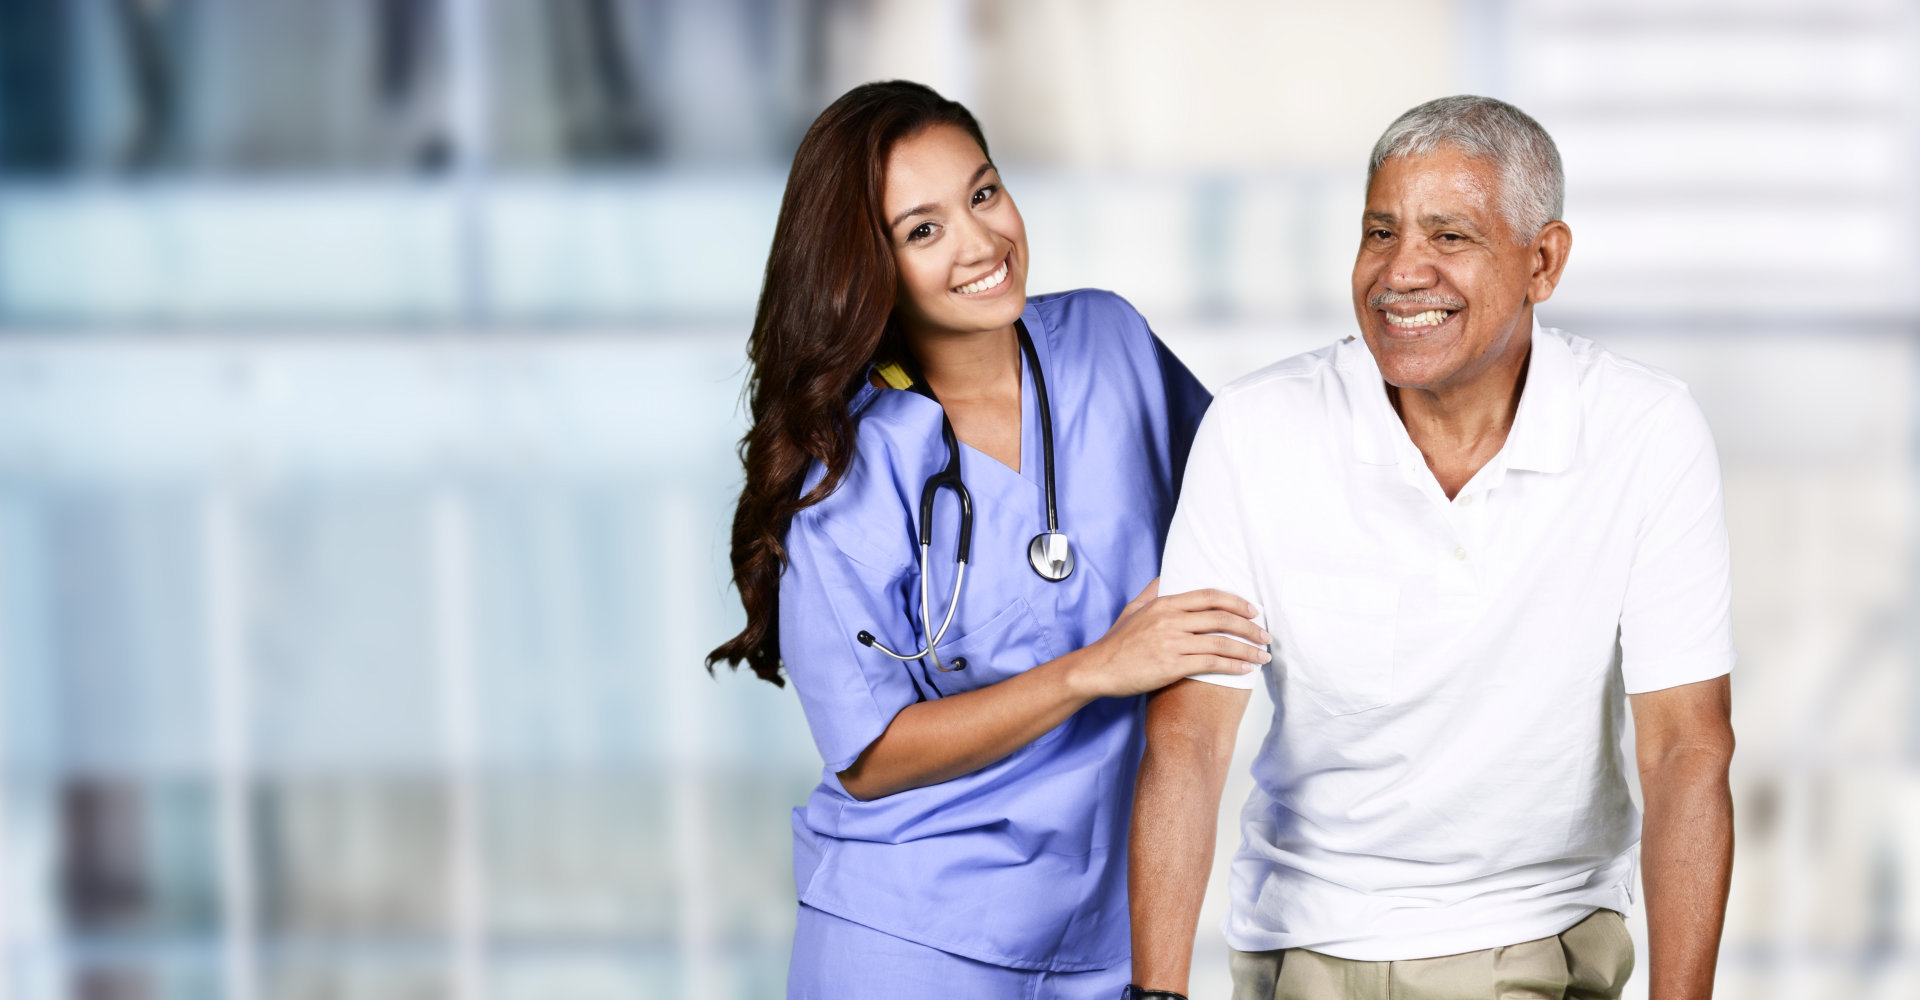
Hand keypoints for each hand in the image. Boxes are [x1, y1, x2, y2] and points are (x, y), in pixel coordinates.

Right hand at [1071, 579, 1267, 699]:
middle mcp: (1171, 620)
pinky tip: (1245, 670)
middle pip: (1221, 618)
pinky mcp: (1172, 666)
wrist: (1098, 669)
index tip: (1253, 611)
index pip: (1209, 596)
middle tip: (1265, 635)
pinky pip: (1211, 664)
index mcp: (1164, 604)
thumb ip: (1152, 592)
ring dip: (1247, 650)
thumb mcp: (1133, 609)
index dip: (1237, 602)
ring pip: (1221, 643)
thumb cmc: (1116, 642)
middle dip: (1250, 627)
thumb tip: (1165, 578)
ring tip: (1262, 656)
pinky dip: (1232, 666)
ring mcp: (1172, 643)